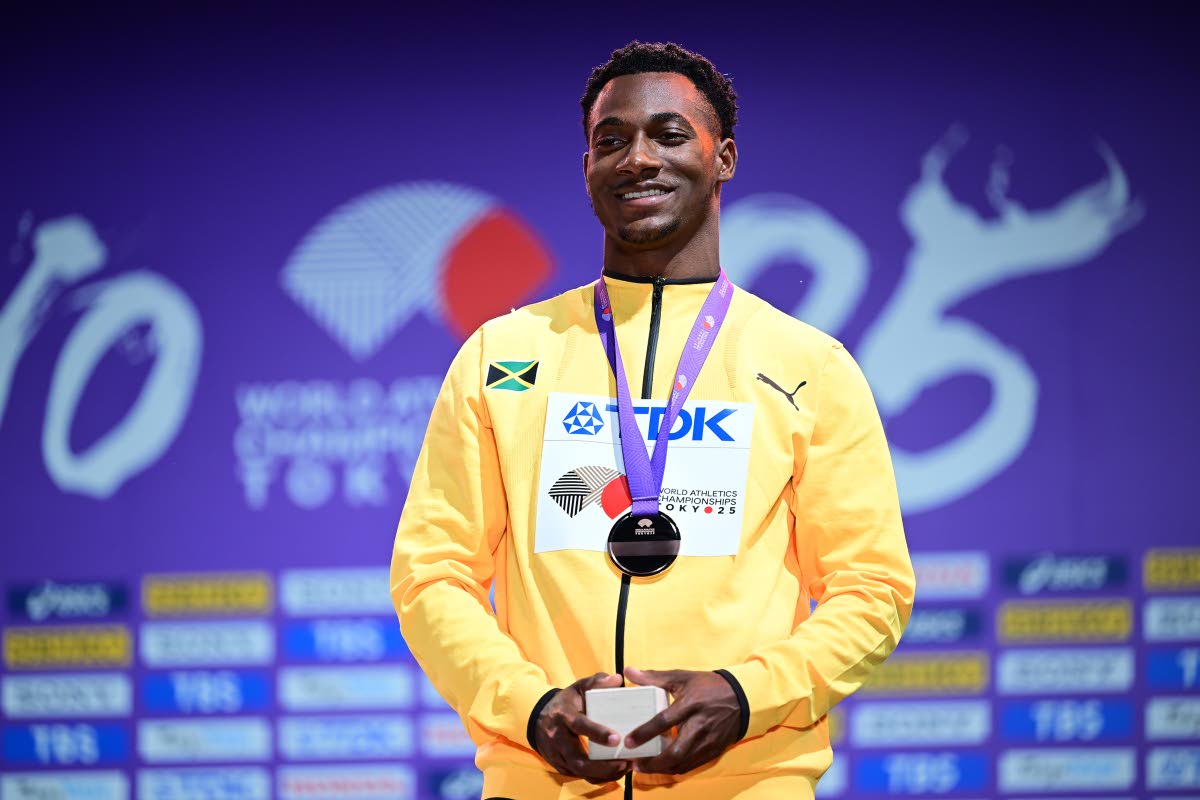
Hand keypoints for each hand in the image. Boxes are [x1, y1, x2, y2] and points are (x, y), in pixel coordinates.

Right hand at [533, 673, 632, 783]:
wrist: (538, 718)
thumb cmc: (566, 702)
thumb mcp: (578, 687)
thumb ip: (597, 682)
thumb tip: (618, 680)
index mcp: (563, 715)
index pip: (579, 726)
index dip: (597, 733)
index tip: (617, 739)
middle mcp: (558, 738)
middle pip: (578, 759)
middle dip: (603, 765)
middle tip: (626, 763)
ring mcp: (557, 755)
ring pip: (580, 772)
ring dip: (604, 774)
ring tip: (625, 768)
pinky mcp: (560, 766)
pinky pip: (580, 777)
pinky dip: (599, 777)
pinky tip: (615, 772)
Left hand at [623, 667, 741, 774]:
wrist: (742, 698)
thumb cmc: (708, 686)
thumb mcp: (682, 677)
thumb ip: (654, 677)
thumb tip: (629, 672)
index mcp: (691, 703)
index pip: (664, 721)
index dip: (645, 733)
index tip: (629, 741)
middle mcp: (700, 725)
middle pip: (676, 752)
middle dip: (653, 763)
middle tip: (635, 764)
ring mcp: (708, 741)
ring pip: (683, 763)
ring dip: (662, 768)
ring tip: (644, 767)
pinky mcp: (713, 750)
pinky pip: (692, 765)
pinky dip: (675, 768)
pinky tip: (663, 766)